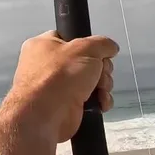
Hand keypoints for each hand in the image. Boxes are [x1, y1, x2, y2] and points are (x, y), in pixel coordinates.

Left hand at [2, 30, 117, 142]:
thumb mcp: (86, 48)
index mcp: (44, 45)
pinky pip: (89, 99)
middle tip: (100, 73)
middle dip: (101, 69)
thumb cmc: (58, 77)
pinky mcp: (66, 107)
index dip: (89, 45)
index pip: (71, 39)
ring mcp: (57, 88)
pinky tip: (100, 103)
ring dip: (102, 85)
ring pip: (90, 81)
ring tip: (100, 90)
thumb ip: (102, 43)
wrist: (45, 116)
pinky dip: (98, 101)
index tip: (99, 52)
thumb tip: (110, 47)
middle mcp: (48, 66)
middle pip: (86, 61)